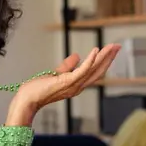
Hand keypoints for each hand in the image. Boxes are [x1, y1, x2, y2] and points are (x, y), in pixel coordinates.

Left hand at [6, 44, 120, 125]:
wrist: (27, 99)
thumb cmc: (38, 89)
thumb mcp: (56, 73)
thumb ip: (67, 66)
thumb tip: (77, 55)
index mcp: (76, 85)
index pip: (94, 72)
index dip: (104, 61)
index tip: (111, 50)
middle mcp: (78, 86)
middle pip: (98, 71)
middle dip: (109, 58)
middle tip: (118, 46)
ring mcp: (74, 85)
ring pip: (93, 70)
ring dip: (104, 57)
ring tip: (112, 47)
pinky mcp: (67, 82)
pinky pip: (82, 70)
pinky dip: (90, 60)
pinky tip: (96, 50)